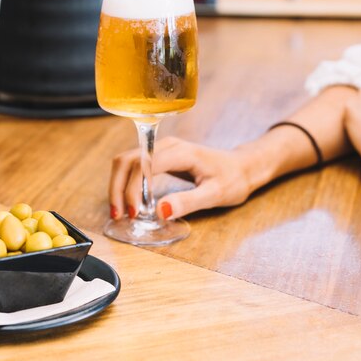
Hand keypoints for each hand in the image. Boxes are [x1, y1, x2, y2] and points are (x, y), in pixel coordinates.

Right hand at [109, 137, 252, 219]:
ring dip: (118, 185)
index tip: (132, 213)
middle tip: (118, 215)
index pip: (144, 166)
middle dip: (117, 188)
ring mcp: (161, 149)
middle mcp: (167, 145)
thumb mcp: (215, 194)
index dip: (132, 189)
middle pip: (128, 160)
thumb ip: (188, 202)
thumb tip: (160, 211)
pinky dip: (125, 183)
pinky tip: (129, 202)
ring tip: (120, 212)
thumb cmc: (233, 179)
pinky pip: (134, 166)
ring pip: (126, 162)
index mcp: (180, 152)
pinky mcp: (159, 157)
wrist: (242, 167)